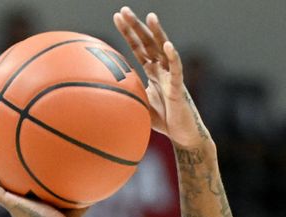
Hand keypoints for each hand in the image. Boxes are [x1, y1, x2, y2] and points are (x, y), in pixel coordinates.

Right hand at [0, 160, 85, 216]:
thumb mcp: (76, 210)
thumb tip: (98, 189)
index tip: (16, 180)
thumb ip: (82, 201)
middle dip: (0, 182)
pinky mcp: (10, 203)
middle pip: (7, 193)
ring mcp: (13, 206)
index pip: (22, 199)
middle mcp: (19, 209)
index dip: (17, 190)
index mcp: (31, 212)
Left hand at [113, 6, 210, 146]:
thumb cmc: (163, 119)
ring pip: (164, 50)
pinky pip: (176, 70)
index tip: (117, 17)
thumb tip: (103, 93)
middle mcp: (162, 69)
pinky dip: (173, 57)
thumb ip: (127, 95)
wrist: (182, 135)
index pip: (137, 47)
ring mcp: (171, 76)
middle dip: (136, 26)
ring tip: (150, 17)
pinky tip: (168, 46)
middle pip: (148, 42)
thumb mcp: (138, 104)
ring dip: (157, 33)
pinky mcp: (179, 87)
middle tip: (123, 10)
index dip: (128, 32)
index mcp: (152, 71)